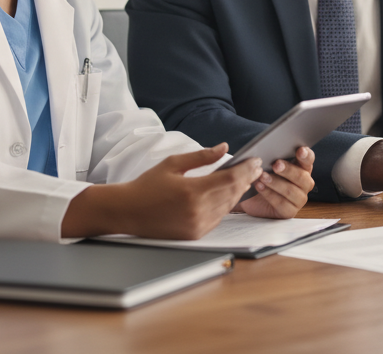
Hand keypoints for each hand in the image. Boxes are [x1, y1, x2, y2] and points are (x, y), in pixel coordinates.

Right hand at [61, 144, 260, 239]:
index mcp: (193, 191)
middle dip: (246, 179)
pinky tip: (228, 194)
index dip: (246, 169)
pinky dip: (225, 205)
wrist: (126, 212)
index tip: (255, 161)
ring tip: (245, 179)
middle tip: (255, 168)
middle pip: (233, 193)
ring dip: (238, 192)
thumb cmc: (147, 185)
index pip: (230, 179)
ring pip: (228, 207)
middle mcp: (198, 211)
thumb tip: (224, 148)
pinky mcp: (194, 235)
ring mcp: (197, 226)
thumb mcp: (173, 164)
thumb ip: (201, 157)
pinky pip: (218, 218)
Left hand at [239, 147, 315, 218]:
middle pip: (301, 176)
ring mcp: (299, 198)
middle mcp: (304, 184)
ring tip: (262, 176)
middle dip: (288, 170)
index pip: (308, 159)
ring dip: (276, 183)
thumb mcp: (266, 165)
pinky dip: (269, 194)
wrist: (251, 198)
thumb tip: (268, 149)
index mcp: (302, 168)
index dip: (306, 155)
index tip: (300, 150)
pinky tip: (259, 187)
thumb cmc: (262, 177)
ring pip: (291, 190)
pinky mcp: (290, 211)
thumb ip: (272, 157)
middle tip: (275, 164)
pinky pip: (282, 203)